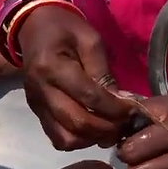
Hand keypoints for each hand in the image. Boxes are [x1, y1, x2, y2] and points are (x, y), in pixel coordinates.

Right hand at [15, 5, 134, 149]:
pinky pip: (58, 138)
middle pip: (77, 123)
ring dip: (92, 139)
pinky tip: (92, 129)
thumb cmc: (65, 29)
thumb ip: (104, 72)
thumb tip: (121, 102)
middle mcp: (40, 90)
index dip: (115, 109)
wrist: (33, 28)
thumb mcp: (90, 40)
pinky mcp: (36, 113)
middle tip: (125, 123)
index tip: (134, 110)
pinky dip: (78, 140)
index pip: (89, 97)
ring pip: (66, 138)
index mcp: (52, 66)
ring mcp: (36, 105)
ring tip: (110, 129)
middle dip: (107, 128)